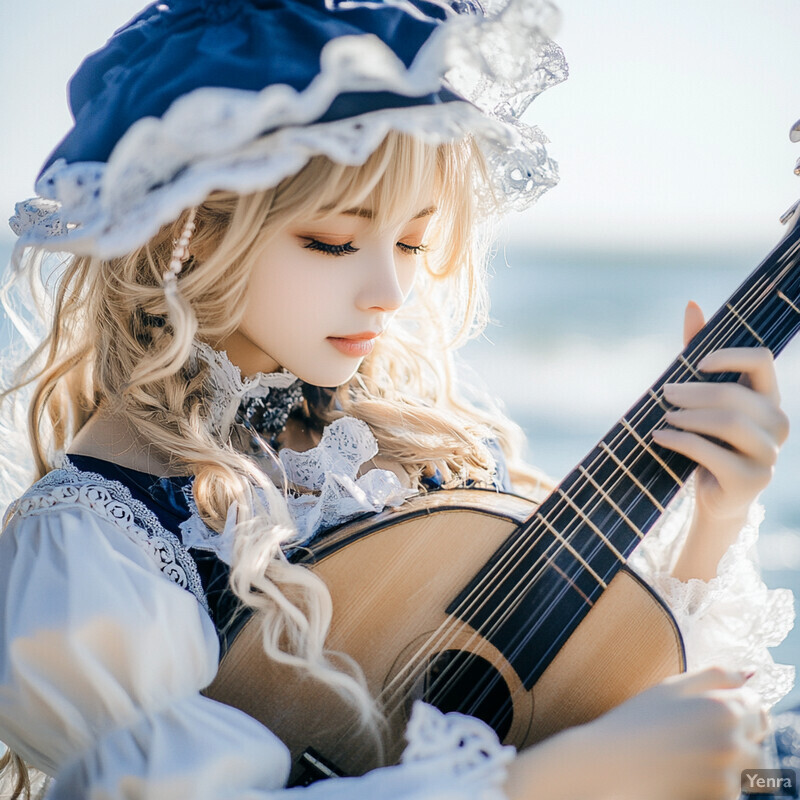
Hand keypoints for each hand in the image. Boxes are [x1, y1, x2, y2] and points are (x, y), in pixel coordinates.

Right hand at [505, 667, 768, 799]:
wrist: (611, 763)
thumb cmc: (638, 719)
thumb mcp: (673, 686)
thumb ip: (715, 675)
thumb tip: (751, 673)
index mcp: (724, 708)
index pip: (757, 706)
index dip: (737, 708)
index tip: (710, 714)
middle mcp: (733, 741)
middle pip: (758, 739)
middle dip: (738, 737)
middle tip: (698, 737)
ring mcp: (728, 774)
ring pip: (747, 767)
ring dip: (729, 762)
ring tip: (689, 756)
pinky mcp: (720, 798)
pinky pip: (734, 789)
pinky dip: (717, 783)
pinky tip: (687, 772)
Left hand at [651, 301, 788, 528]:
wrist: (712, 494)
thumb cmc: (707, 438)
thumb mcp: (701, 395)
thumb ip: (698, 351)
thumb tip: (692, 304)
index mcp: (770, 397)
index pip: (761, 360)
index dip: (729, 356)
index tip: (697, 363)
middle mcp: (778, 423)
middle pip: (734, 395)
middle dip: (692, 392)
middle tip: (663, 393)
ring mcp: (769, 454)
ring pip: (727, 423)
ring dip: (687, 417)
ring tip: (663, 416)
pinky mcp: (751, 480)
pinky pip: (712, 453)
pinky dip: (680, 441)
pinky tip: (659, 436)